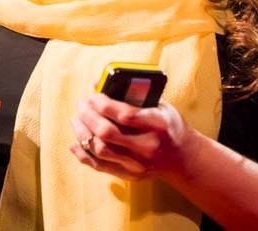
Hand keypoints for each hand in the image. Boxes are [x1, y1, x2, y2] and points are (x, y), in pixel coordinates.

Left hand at [69, 93, 198, 182]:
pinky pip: (99, 166)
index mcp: (158, 124)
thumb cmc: (169, 125)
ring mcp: (137, 163)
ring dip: (82, 132)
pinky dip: (83, 154)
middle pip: (107, 132)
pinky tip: (75, 142)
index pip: (124, 114)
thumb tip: (98, 83)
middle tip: (81, 104)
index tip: (92, 95)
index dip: (103, 103)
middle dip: (88, 116)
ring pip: (99, 149)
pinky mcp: (129, 174)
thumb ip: (134, 94)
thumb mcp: (160, 105)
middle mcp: (147, 146)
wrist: (183, 157)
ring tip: (77, 119)